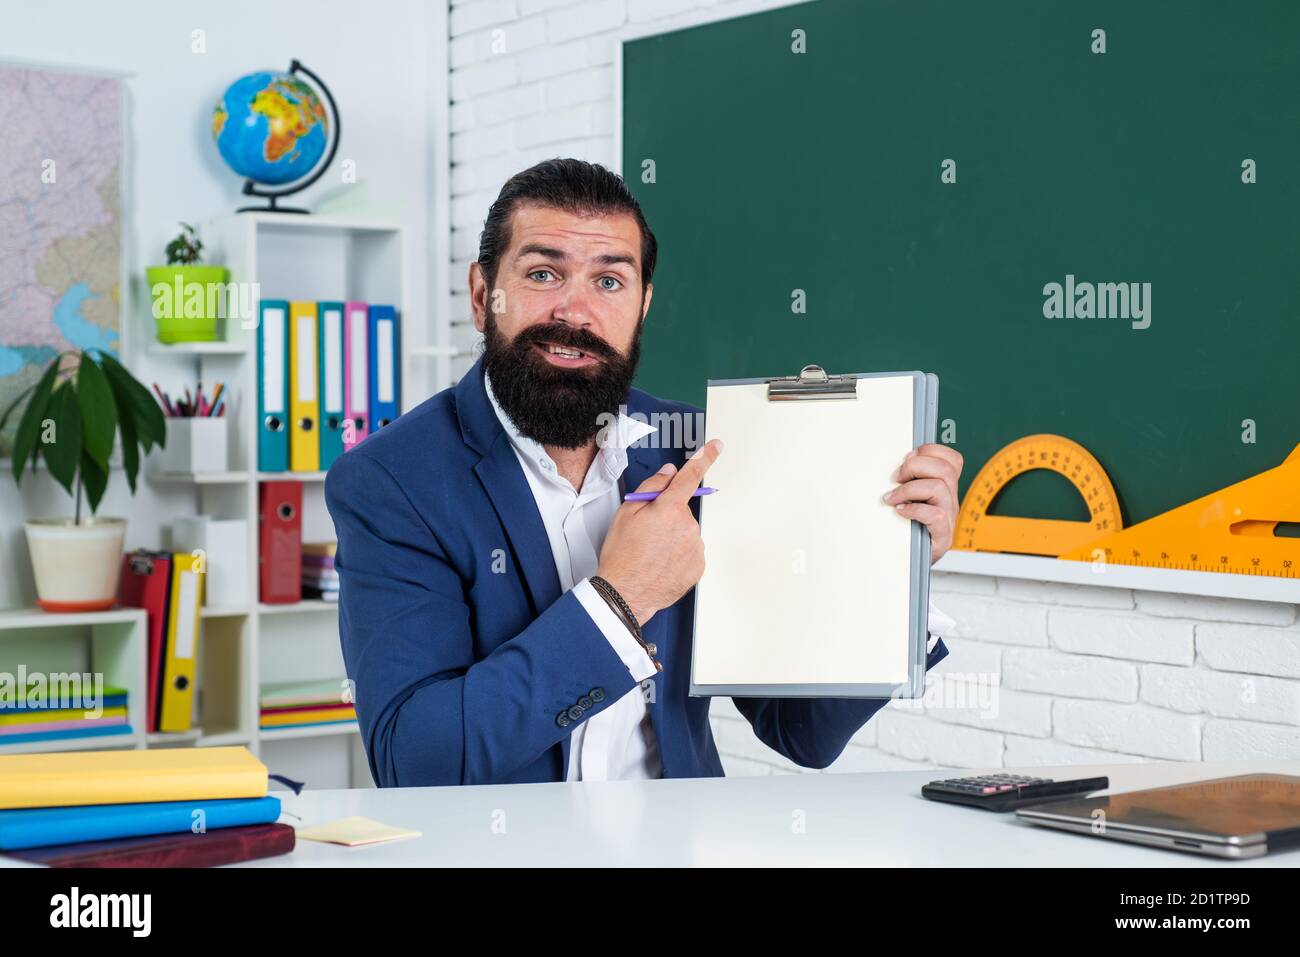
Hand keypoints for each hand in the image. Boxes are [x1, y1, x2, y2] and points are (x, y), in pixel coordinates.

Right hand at [596, 439, 723, 623]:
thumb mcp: (626, 513)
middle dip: (667, 516)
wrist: (626, 594)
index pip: (691, 475)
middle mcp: (688, 526)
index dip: (705, 458)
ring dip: (673, 537)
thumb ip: (650, 488)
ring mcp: (695, 547)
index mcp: (670, 508)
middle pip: (682, 510)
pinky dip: (678, 555)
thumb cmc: (622, 556)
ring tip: (651, 553)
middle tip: (646, 534)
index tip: (715, 446)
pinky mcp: (698, 566)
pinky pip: (690, 552)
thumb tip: (668, 474)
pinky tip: (661, 563)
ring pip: (686, 532)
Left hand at [882, 443, 963, 562]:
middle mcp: (950, 502)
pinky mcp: (943, 537)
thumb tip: (890, 464)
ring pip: (939, 487)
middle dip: (915, 466)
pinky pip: (936, 514)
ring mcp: (949, 519)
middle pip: (945, 469)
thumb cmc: (904, 531)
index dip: (930, 451)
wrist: (907, 566)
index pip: (951, 460)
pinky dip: (914, 509)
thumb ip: (905, 482)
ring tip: (891, 499)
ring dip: (909, 489)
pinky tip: (899, 512)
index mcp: (944, 489)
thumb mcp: (906, 500)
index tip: (906, 458)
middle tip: (895, 478)